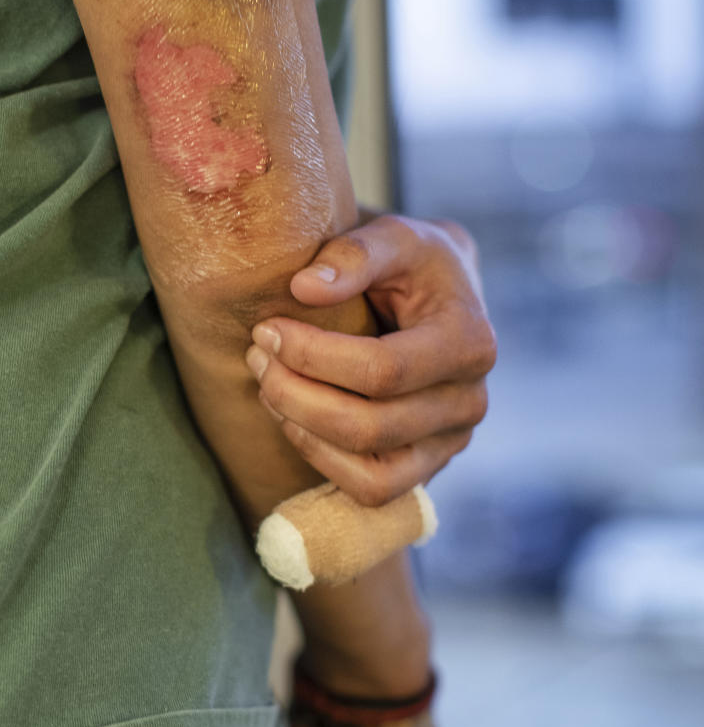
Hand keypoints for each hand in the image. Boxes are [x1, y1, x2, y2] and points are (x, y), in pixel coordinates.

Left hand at [246, 213, 496, 505]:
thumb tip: (303, 288)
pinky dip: (322, 462)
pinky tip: (292, 419)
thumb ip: (355, 253)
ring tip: (267, 388)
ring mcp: (450, 442)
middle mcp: (470, 401)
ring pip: (370, 473)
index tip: (266, 329)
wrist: (440, 293)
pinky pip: (371, 490)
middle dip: (297, 395)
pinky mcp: (426, 466)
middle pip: (371, 426)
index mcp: (470, 342)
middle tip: (256, 356)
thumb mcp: (394, 236)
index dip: (313, 357)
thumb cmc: (412, 263)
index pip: (383, 371)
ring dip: (304, 433)